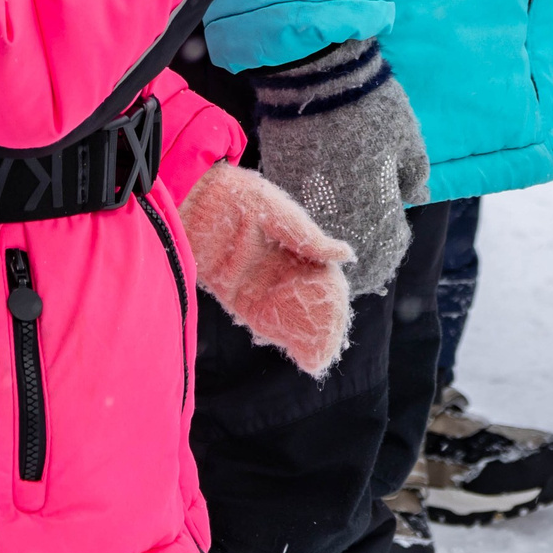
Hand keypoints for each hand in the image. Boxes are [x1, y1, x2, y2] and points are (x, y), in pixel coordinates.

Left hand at [178, 163, 352, 375]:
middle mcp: (276, 269)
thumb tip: (347, 255)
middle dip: (315, 323)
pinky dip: (272, 332)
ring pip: (282, 313)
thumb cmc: (246, 199)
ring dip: (296, 333)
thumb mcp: (286, 218)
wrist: (205, 198)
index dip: (330, 299)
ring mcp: (256, 282)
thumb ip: (313, 242)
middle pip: (301, 301)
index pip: (318, 279)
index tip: (339, 318)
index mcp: (292, 248)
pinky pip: (256, 317)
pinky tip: (289, 345)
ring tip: (316, 355)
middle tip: (329, 346)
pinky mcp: (233, 293)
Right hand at [250, 40, 428, 297]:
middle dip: (360, 255)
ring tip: (337, 230)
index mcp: (373, 210)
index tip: (393, 234)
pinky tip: (316, 201)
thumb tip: (417, 197)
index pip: (385, 252)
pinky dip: (308, 213)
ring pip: (317, 240)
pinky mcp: (280, 182)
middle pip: (347, 256)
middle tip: (365, 244)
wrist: (318, 76)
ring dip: (330, 238)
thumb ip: (415, 176)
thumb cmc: (373, 106)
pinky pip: (297, 211)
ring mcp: (304, 202)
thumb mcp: (409, 140)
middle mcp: (337, 216)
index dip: (391, 248)